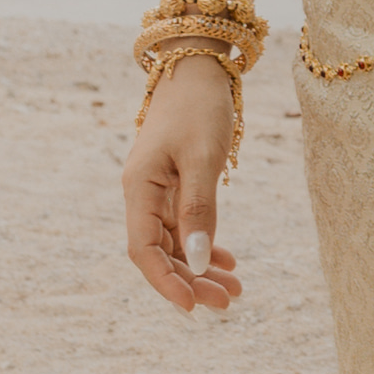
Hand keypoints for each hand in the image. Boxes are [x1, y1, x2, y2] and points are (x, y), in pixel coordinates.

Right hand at [121, 52, 243, 314]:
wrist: (200, 66)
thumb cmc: (200, 107)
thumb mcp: (203, 157)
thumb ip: (199, 210)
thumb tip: (198, 262)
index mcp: (138, 188)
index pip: (143, 250)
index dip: (166, 282)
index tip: (194, 307)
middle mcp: (142, 194)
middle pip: (160, 252)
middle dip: (191, 281)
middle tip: (229, 303)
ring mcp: (157, 191)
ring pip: (175, 242)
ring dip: (201, 268)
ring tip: (235, 290)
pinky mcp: (175, 185)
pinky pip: (185, 226)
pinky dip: (204, 244)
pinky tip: (226, 261)